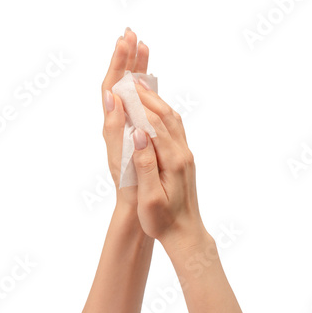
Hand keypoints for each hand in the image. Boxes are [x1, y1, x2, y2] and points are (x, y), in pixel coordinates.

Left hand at [101, 28, 149, 204]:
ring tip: (142, 47)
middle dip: (126, 58)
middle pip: (120, 82)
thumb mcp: (119, 156)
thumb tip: (111, 95)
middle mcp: (118, 121)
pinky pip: (142, 103)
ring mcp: (129, 125)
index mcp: (113, 124)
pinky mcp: (139, 132)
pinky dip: (145, 86)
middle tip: (132, 34)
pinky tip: (150, 79)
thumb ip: (114, 126)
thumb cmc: (129, 185)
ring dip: (136, 68)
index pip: (112, 86)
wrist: (136, 205)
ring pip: (131, 90)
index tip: (125, 41)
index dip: (118, 63)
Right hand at [130, 81, 207, 243]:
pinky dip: (163, 114)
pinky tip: (154, 110)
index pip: (154, 125)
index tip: (124, 87)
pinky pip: (175, 128)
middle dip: (148, 96)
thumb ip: (145, 165)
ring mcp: (185, 155)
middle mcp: (182, 153)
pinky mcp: (184, 158)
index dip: (139, 105)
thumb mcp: (150, 198)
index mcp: (173, 161)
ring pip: (172, 120)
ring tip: (141, 88)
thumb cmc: (163, 221)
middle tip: (131, 78)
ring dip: (156, 102)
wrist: (186, 234)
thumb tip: (139, 135)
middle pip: (166, 116)